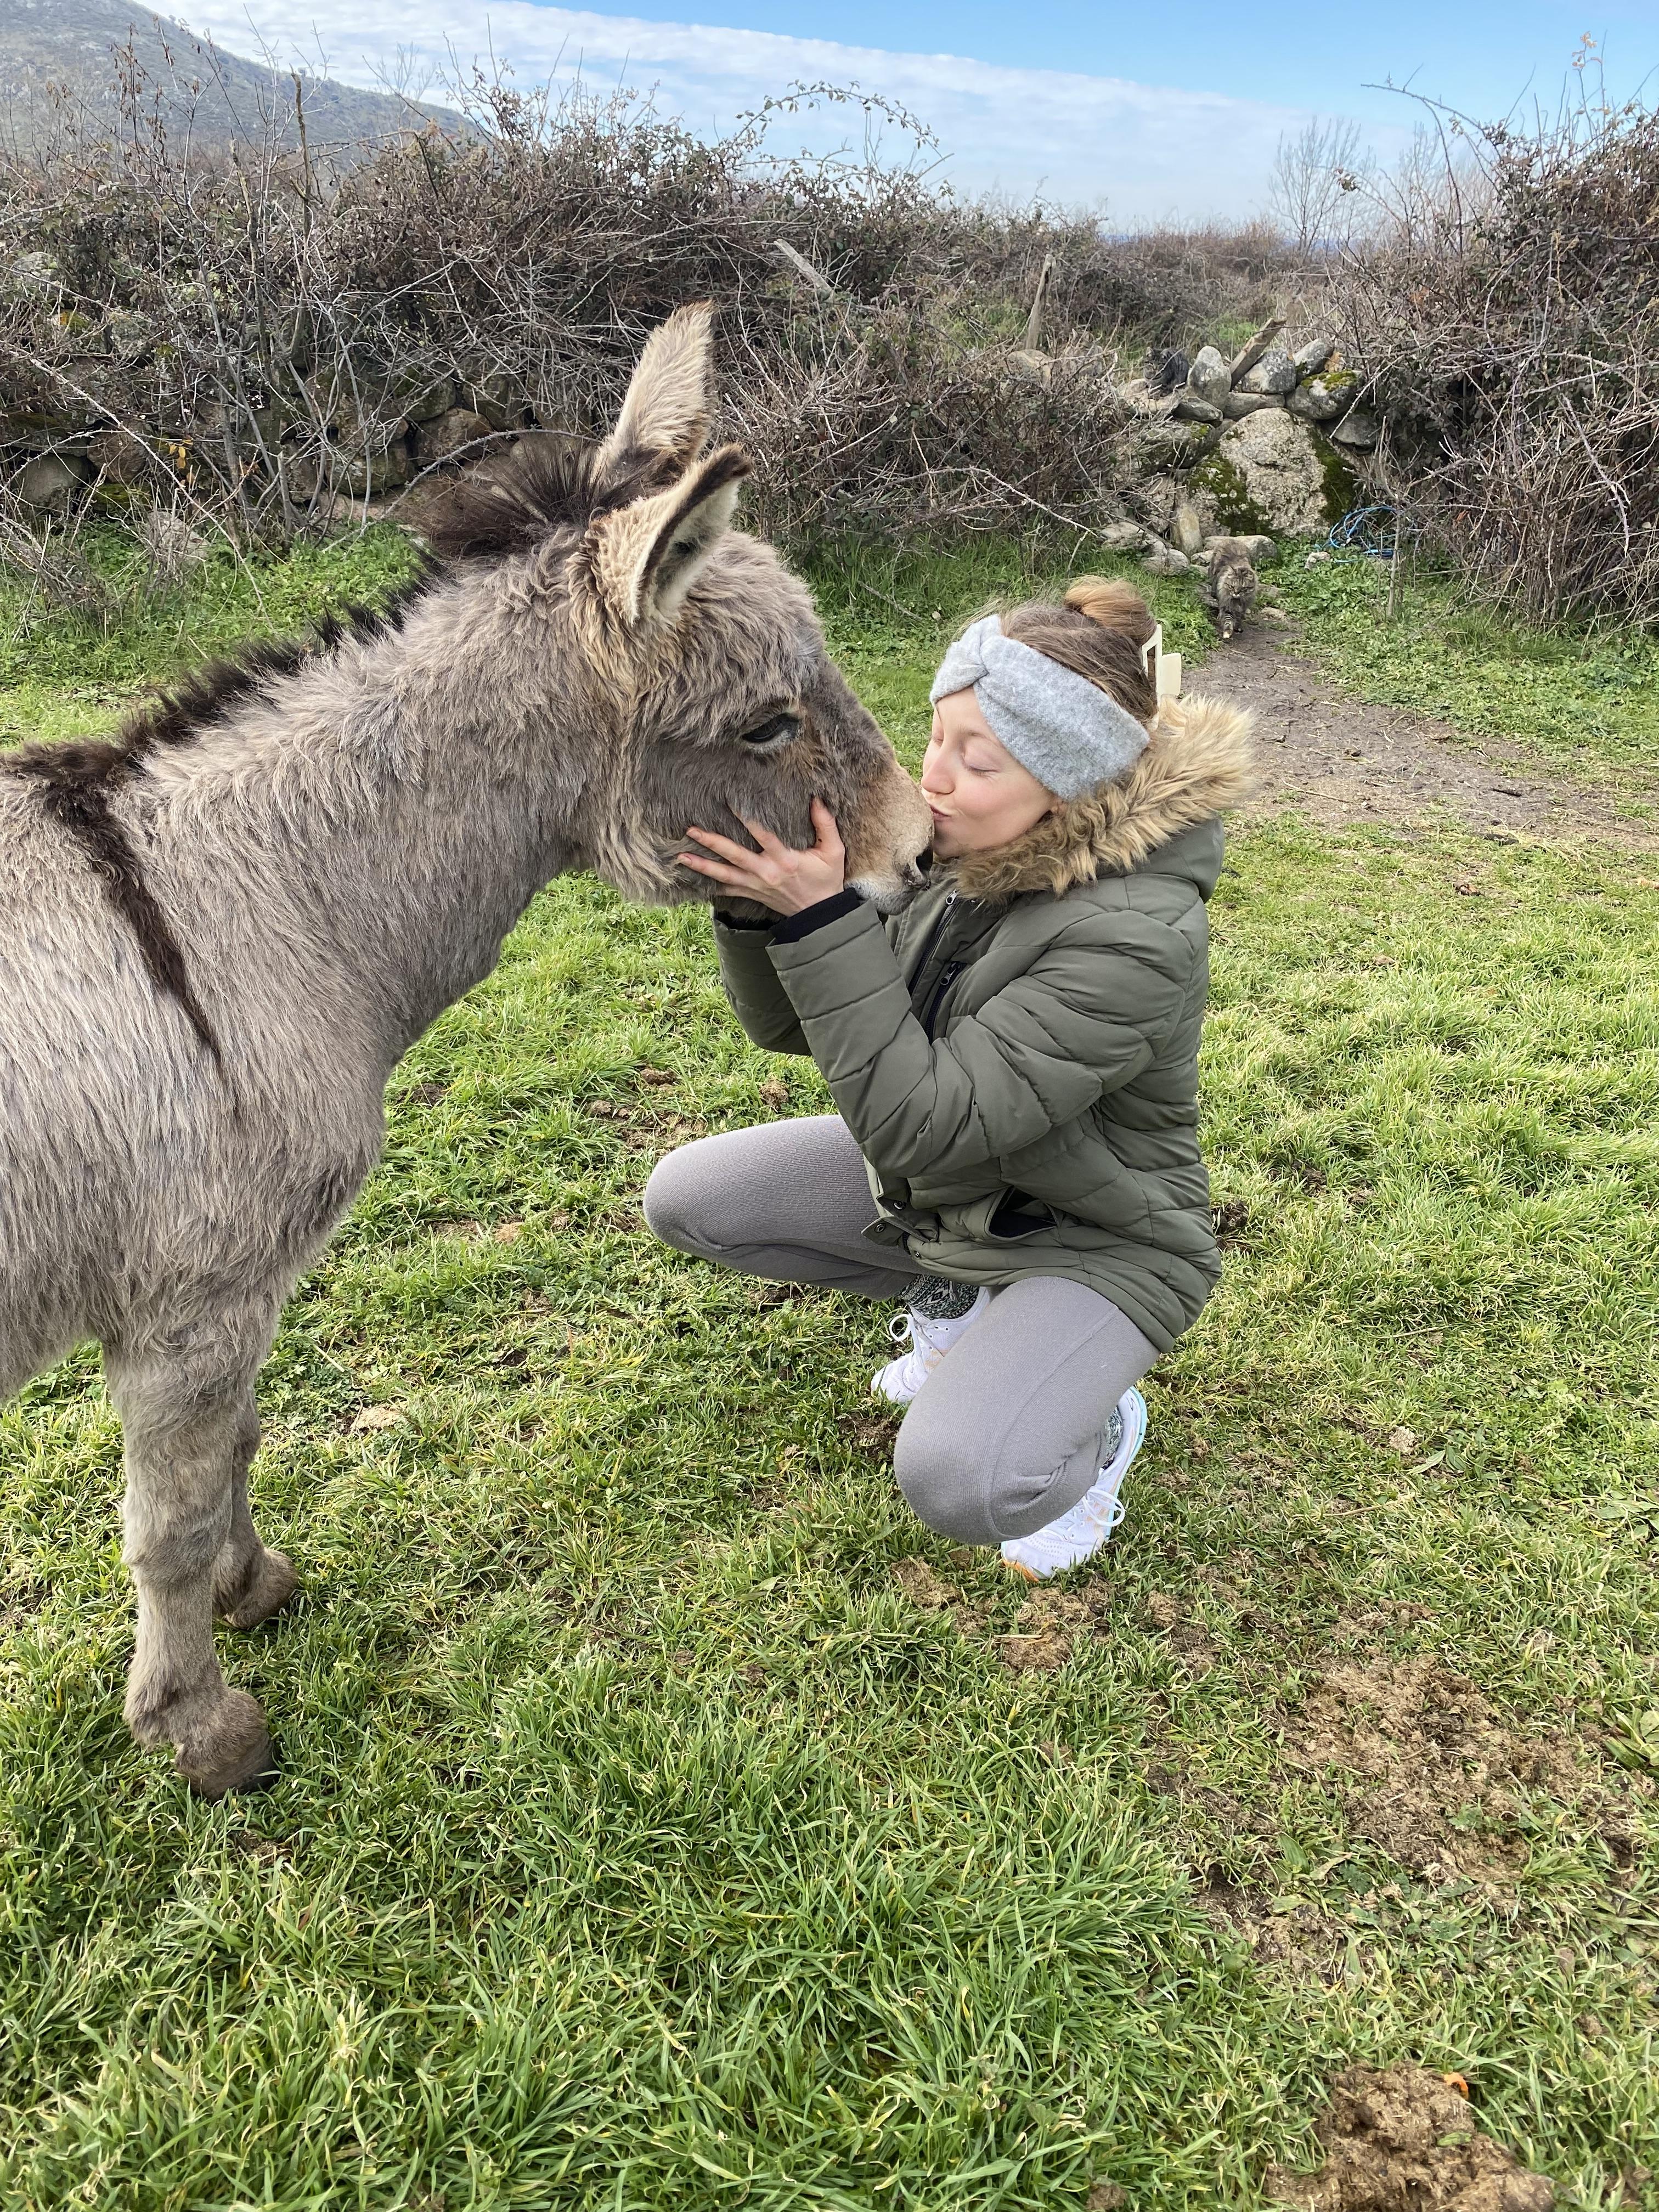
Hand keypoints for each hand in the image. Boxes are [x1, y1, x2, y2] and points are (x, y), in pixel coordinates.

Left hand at [677, 799, 846, 915]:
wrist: (820, 915)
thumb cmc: (827, 881)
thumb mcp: (834, 851)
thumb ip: (825, 824)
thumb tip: (816, 800)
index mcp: (786, 859)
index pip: (762, 834)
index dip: (746, 817)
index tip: (729, 801)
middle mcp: (767, 872)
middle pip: (734, 854)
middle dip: (711, 842)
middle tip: (690, 830)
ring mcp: (757, 885)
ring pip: (724, 874)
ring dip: (702, 865)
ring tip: (681, 857)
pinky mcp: (753, 894)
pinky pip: (728, 890)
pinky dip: (711, 885)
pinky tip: (694, 879)